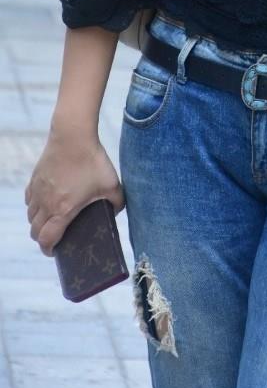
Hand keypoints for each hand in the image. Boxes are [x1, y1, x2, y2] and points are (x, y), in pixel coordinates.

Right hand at [24, 129, 124, 256]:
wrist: (73, 135)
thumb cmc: (93, 160)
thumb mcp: (112, 184)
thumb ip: (117, 202)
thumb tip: (116, 211)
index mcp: (62, 210)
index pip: (46, 239)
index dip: (49, 250)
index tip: (56, 252)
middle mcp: (45, 203)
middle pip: (34, 231)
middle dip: (43, 238)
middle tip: (56, 237)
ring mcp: (38, 191)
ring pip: (31, 215)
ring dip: (39, 222)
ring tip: (53, 219)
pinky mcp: (35, 178)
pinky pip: (30, 199)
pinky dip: (35, 205)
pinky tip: (47, 200)